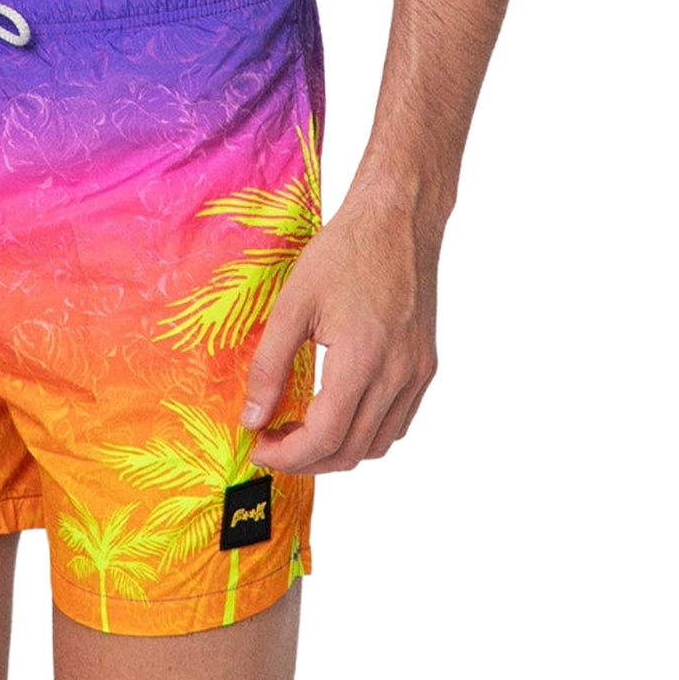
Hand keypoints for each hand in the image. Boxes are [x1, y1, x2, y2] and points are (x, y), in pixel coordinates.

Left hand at [239, 185, 440, 474]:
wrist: (398, 219)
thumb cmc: (345, 251)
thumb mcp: (293, 303)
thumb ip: (270, 366)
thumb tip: (252, 417)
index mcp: (362, 360)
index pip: (324, 438)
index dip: (286, 456)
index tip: (257, 447)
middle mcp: (397, 375)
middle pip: (350, 451)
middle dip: (305, 460)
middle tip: (271, 443)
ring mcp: (416, 373)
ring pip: (377, 445)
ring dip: (336, 451)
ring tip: (300, 432)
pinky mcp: (425, 366)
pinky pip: (397, 422)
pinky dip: (365, 433)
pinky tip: (338, 413)